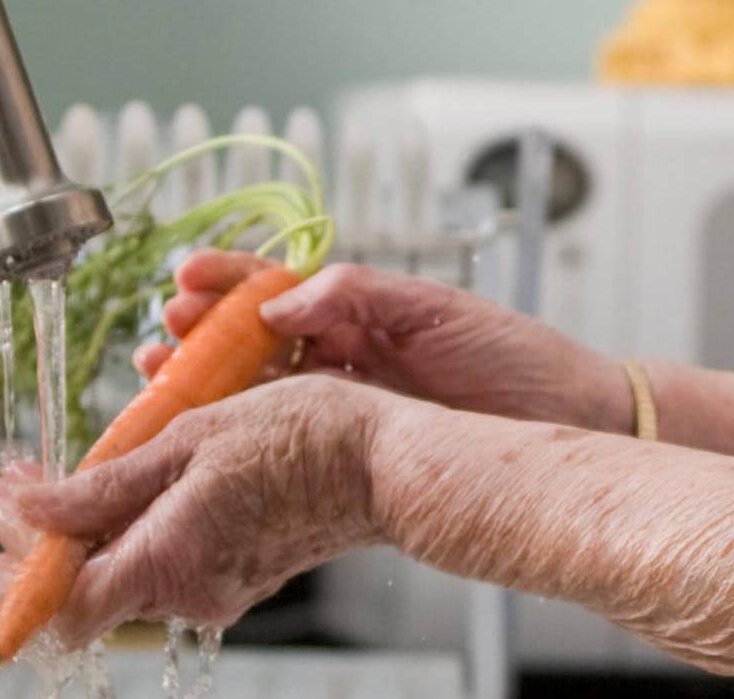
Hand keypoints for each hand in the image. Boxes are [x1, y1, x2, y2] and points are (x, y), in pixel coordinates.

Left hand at [0, 373, 395, 643]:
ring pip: (121, 575)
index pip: (63, 609)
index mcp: (168, 562)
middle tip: (20, 482)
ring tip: (71, 472)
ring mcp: (214, 590)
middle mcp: (187, 593)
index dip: (18, 572)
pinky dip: (131, 529)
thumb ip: (102, 485)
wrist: (386, 462)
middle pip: (86, 591)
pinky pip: (161, 563)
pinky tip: (130, 484)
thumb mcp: (189, 440)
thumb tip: (24, 507)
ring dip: (85, 530)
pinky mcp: (234, 576)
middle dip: (42, 540)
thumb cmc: (301, 437)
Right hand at [141, 250, 627, 431]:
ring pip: (258, 392)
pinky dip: (243, 436)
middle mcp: (345, 358)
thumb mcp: (437, 309)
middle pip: (251, 343)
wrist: (571, 421)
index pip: (277, 289)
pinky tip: (209, 436)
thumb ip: (357, 295)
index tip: (187, 279)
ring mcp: (347, 406)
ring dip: (206, 385)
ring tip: (163, 378)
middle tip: (162, 336)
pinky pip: (288, 442)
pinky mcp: (356, 453)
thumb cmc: (517, 359)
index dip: (229, 282)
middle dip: (199, 335)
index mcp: (361, 312)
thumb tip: (283, 302)